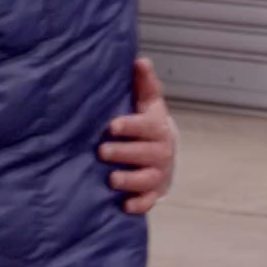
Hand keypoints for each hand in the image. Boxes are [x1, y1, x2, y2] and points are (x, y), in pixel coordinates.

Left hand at [100, 59, 176, 215]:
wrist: (163, 153)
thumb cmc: (148, 124)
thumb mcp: (147, 102)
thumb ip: (144, 83)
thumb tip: (140, 60)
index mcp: (157, 128)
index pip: (146, 127)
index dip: (130, 126)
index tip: (112, 126)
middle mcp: (161, 152)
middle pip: (145, 154)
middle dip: (124, 153)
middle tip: (102, 151)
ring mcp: (158, 174)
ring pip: (147, 179)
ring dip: (130, 180)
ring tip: (111, 178)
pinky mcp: (154, 193)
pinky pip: (148, 202)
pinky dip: (139, 204)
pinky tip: (125, 205)